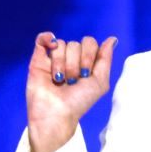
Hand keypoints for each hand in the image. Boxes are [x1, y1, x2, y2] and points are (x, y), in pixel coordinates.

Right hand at [26, 31, 117, 151]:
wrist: (56, 113)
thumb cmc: (79, 102)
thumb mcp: (100, 82)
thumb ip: (106, 59)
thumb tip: (112, 38)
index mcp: (86, 63)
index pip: (90, 43)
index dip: (89, 55)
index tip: (86, 74)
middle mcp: (70, 59)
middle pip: (76, 44)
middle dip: (75, 64)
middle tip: (72, 81)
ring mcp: (54, 59)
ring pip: (61, 44)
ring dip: (62, 64)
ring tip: (59, 80)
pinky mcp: (38, 60)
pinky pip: (42, 39)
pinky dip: (47, 38)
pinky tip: (51, 46)